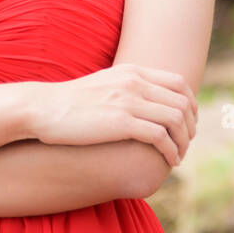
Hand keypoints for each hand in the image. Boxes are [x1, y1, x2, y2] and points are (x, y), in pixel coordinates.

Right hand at [26, 66, 197, 166]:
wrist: (43, 108)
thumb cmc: (70, 102)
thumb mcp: (104, 85)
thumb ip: (126, 88)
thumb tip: (144, 102)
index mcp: (133, 72)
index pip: (179, 83)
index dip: (190, 104)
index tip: (189, 122)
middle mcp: (135, 83)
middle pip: (182, 102)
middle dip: (190, 126)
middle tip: (187, 143)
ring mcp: (129, 101)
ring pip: (175, 120)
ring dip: (183, 141)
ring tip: (178, 156)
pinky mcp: (121, 123)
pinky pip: (160, 136)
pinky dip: (170, 150)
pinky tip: (169, 160)